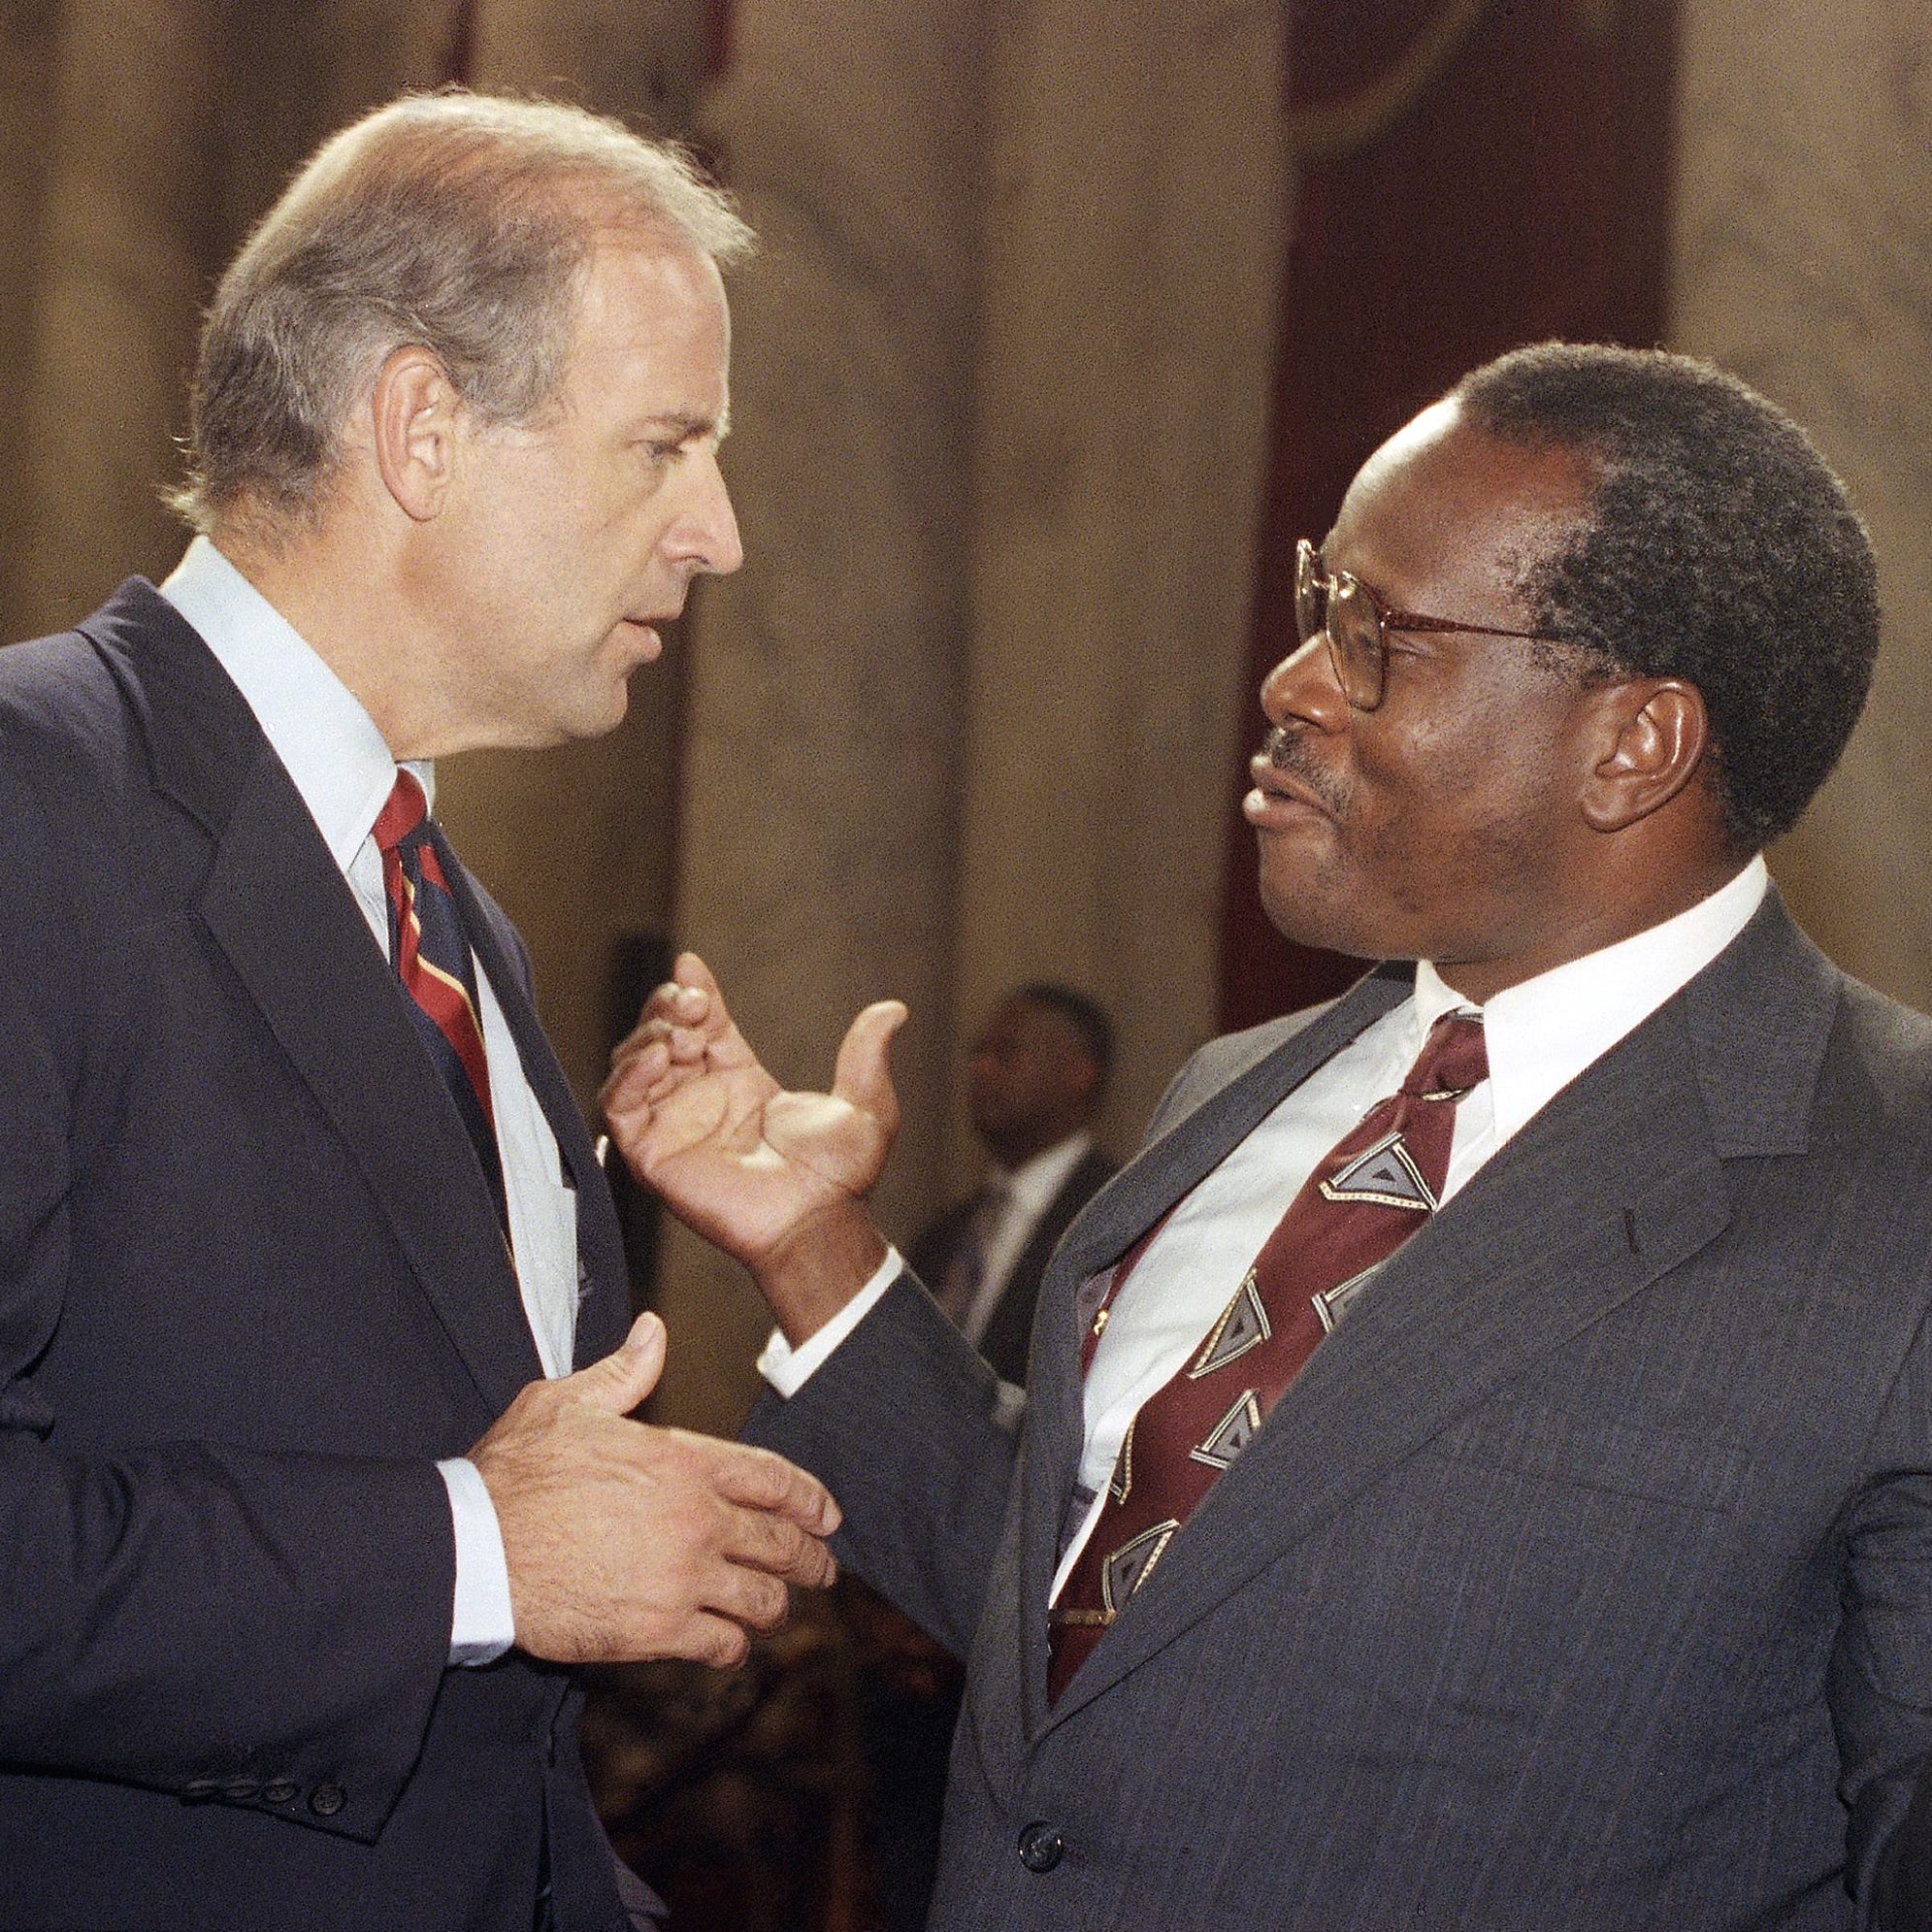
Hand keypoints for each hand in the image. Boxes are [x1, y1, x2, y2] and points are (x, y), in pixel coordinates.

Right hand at [470, 1312, 840, 1665]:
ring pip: (762, 1600)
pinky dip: (732, 1647)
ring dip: (776, 1605)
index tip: (830, 1516)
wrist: (474, 1550)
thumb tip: (654, 1329)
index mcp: (683, 1460)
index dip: (811, 1499)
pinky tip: (728, 1644)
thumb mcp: (567, 1402)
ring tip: (777, 1607)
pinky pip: (721, 1645)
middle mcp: (696, 1519)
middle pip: (782, 1543)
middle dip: (810, 1558)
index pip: (774, 1479)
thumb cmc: (515, 1474)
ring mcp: (682, 1578)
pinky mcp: (657, 1631)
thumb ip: (624, 1371)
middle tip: (823, 1568)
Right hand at [600, 953, 907, 1339]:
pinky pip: (620, 1108)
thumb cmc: (840, 1178)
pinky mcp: (653, 1155)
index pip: (704, 1023)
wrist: (816, 1222)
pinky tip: (658, 1058)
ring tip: (680, 1035)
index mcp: (741, 1082)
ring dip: (648, 1035)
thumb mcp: (865, 1105)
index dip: (694, 991)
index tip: (691, 966)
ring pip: (634, 1063)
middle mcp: (702, 1099)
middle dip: (668, 1008)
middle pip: (662, 1034)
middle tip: (693, 1004)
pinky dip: (628, 1076)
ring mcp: (675, 1126)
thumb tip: (894, 1009)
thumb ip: (867, 1054)